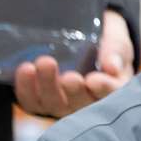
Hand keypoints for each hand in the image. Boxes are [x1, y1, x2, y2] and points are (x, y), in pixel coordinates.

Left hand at [14, 10, 134, 117]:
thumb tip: (112, 67)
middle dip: (73, 91)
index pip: (111, 94)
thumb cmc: (103, 40)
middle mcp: (89, 101)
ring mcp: (64, 104)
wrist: (80, 36)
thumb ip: (115, 49)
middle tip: (69, 77)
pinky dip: (26, 89)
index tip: (94, 80)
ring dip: (47, 87)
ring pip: (56, 104)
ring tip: (40, 65)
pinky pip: (33, 102)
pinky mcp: (41, 101)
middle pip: (81, 104)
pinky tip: (25, 70)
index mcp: (113, 88)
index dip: (103, 90)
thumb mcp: (116, 37)